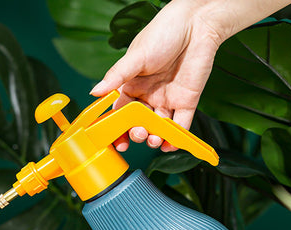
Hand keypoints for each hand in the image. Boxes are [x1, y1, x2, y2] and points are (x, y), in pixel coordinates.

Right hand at [91, 0, 221, 151]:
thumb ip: (116, 76)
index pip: (121, 113)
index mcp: (133, 86)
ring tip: (153, 139)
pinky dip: (175, 139)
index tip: (116, 140)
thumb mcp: (135, 56)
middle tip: (138, 134)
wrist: (197, 23)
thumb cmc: (163, 33)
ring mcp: (168, 100)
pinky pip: (181, 125)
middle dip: (137, 134)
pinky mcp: (187, 101)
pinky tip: (168, 145)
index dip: (118, 128)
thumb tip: (94, 92)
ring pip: (158, 127)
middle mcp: (149, 96)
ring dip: (154, 138)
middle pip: (140, 123)